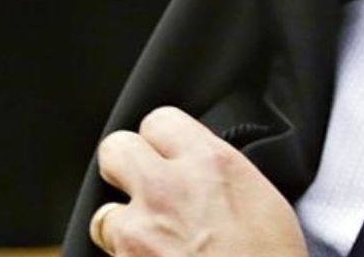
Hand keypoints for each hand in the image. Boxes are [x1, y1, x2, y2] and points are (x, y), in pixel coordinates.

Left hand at [89, 106, 303, 256]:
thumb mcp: (260, 197)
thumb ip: (217, 171)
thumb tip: (196, 165)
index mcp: (209, 163)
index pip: (159, 120)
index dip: (162, 140)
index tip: (169, 155)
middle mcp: (167, 189)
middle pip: (115, 150)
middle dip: (126, 168)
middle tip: (146, 188)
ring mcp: (139, 233)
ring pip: (102, 215)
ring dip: (124, 228)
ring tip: (154, 243)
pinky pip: (110, 255)